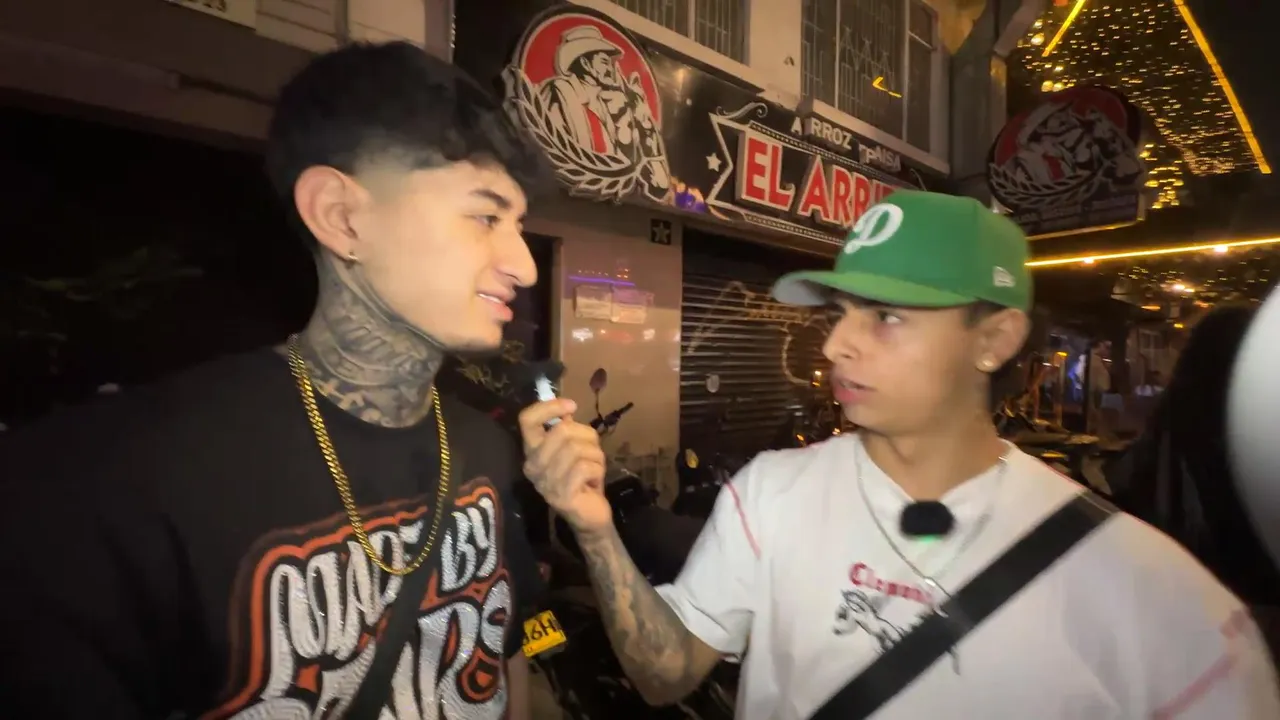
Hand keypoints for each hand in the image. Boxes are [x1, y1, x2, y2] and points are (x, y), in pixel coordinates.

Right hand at [518, 399, 611, 533]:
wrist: (589, 515)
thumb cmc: (582, 478)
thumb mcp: (574, 448)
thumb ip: (567, 428)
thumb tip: (566, 406)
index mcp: (532, 452)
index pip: (527, 420)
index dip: (549, 407)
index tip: (571, 405)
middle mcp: (533, 466)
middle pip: (562, 431)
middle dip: (587, 437)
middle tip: (592, 452)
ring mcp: (545, 482)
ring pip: (577, 449)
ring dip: (595, 456)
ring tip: (593, 468)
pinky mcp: (562, 495)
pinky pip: (585, 468)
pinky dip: (598, 470)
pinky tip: (594, 481)